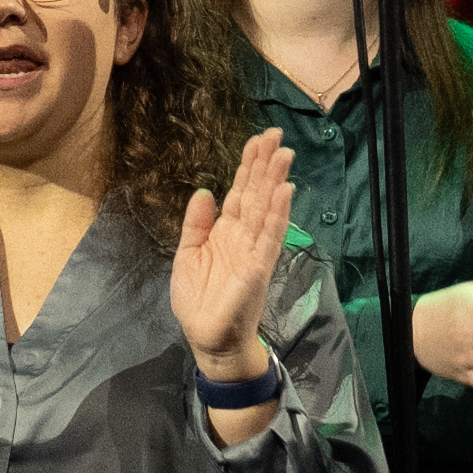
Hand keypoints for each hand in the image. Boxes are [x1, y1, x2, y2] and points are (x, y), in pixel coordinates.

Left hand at [167, 131, 303, 379]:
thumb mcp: (187, 255)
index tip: (257, 140)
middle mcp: (243, 236)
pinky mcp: (258, 267)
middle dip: (265, 164)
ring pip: (267, 208)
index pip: (239, 192)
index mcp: (225, 232)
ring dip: (276, 181)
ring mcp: (254, 250)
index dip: (248, 166)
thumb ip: (196, 224)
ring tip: (284, 154)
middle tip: (275, 134)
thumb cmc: (198, 300)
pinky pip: (270, 236)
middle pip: (256, 193)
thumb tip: (204, 191)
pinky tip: (285, 192)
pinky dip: (278, 214)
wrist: (207, 338)